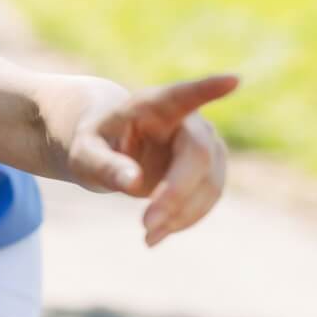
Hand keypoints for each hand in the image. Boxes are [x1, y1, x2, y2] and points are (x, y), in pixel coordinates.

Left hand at [66, 74, 237, 245]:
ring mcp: (205, 145)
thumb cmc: (94, 144)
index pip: (183, 96)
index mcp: (152, 106)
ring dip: (180, 214)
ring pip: (209, 183)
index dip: (208, 89)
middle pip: (198, 155)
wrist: (109, 149)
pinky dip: (184, 220)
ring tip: (146, 236)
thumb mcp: (83, 154)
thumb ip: (104, 164)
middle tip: (145, 225)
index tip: (233, 80)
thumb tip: (133, 181)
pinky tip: (156, 235)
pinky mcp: (209, 171)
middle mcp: (187, 122)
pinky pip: (207, 199)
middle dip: (176, 193)